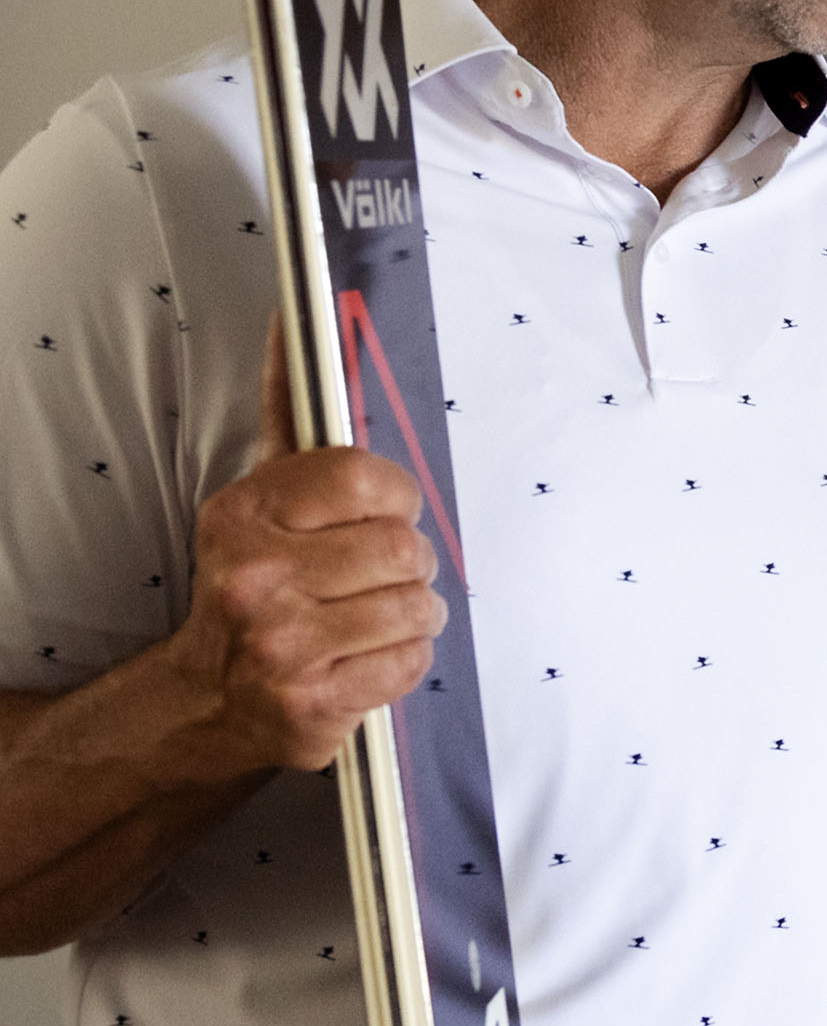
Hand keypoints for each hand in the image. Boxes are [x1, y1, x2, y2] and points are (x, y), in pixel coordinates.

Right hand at [155, 320, 443, 778]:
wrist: (210, 692)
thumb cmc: (258, 579)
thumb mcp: (263, 494)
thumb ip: (286, 409)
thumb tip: (293, 320)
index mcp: (244, 514)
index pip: (366, 478)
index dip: (395, 497)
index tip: (384, 511)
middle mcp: (255, 578)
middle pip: (404, 549)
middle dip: (406, 563)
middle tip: (373, 576)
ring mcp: (280, 647)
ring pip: (417, 608)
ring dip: (412, 614)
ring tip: (371, 617)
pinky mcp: (309, 705)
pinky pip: (410, 663)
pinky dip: (404, 659)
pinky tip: (366, 656)